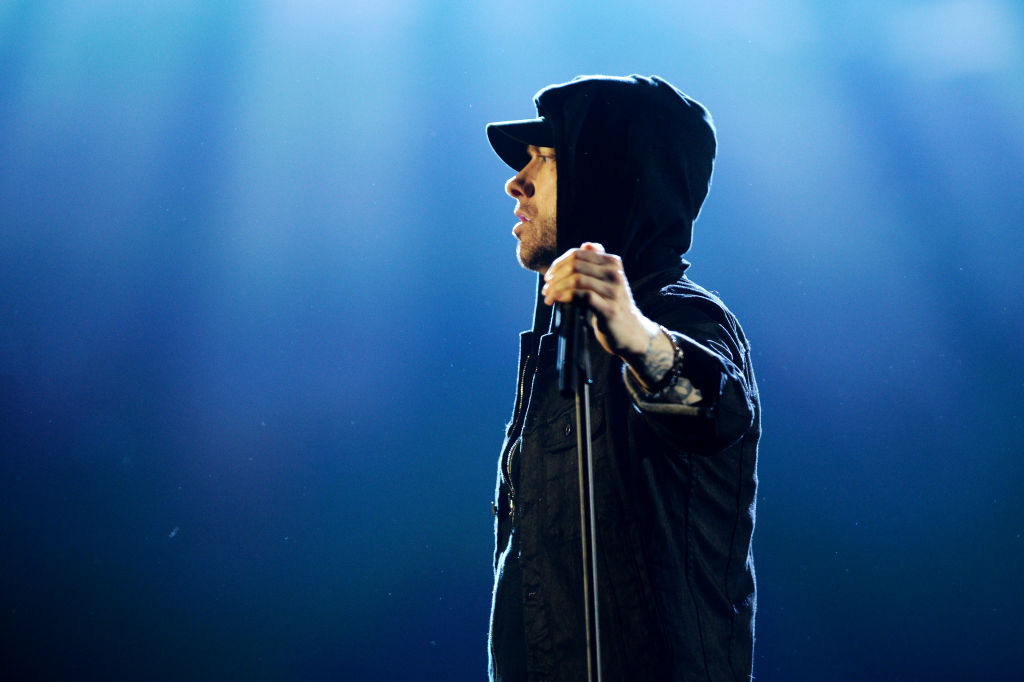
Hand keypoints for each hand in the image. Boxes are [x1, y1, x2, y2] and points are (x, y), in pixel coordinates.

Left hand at [541, 243, 657, 359]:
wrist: (630, 330)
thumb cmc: (611, 303)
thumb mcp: (606, 280)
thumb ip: (596, 262)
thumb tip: (586, 244)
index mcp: (613, 262)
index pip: (578, 254)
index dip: (558, 264)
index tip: (548, 277)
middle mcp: (615, 273)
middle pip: (575, 265)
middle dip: (555, 276)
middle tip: (546, 288)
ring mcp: (613, 291)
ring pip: (577, 280)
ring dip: (557, 288)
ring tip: (548, 297)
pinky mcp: (609, 309)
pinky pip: (583, 296)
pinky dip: (566, 296)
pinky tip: (557, 300)